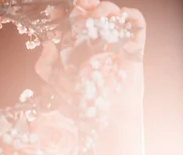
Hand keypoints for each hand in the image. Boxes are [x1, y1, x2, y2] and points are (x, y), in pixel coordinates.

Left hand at [35, 1, 146, 120]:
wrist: (106, 115)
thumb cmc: (82, 99)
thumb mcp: (57, 82)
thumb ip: (46, 65)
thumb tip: (47, 44)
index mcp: (80, 41)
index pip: (73, 17)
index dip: (65, 11)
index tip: (54, 13)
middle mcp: (98, 38)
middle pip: (93, 9)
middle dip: (84, 4)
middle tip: (76, 9)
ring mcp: (116, 40)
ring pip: (113, 12)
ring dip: (101, 10)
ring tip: (90, 23)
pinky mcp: (133, 46)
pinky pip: (136, 23)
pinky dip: (128, 16)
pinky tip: (116, 21)